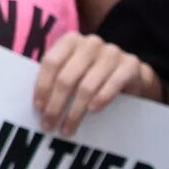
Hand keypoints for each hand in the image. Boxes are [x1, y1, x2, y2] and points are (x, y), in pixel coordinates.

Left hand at [33, 32, 153, 135]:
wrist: (130, 74)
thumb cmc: (92, 74)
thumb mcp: (73, 70)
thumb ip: (56, 78)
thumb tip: (37, 104)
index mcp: (71, 40)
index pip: (51, 62)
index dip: (42, 86)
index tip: (38, 108)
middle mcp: (91, 43)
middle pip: (67, 78)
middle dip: (56, 105)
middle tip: (49, 124)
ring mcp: (112, 53)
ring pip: (87, 86)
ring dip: (75, 112)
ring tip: (68, 128)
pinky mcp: (130, 65)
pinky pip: (112, 85)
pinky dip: (100, 99)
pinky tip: (92, 112)